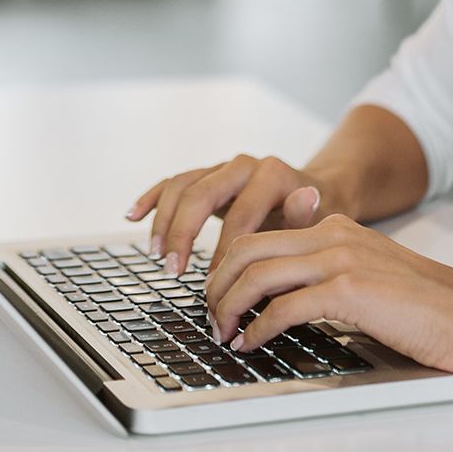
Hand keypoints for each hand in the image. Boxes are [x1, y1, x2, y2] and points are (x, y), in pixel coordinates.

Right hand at [124, 154, 329, 275]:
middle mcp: (243, 165)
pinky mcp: (208, 174)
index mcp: (271, 175)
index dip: (223, 254)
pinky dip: (152, 198)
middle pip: (200, 194)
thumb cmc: (318, 214)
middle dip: (183, 234)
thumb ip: (307, 214)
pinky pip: (173, 182)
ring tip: (158, 255)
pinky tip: (133, 215)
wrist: (317, 191)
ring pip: (182, 186)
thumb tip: (306, 197)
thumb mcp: (319, 220)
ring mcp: (223, 168)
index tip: (215, 285)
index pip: (238, 217)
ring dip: (165, 221)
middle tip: (173, 269)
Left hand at [202, 214, 452, 373]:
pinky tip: (251, 343)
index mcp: (335, 227)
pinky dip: (258, 327)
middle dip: (216, 284)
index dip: (227, 267)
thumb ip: (329, 275)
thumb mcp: (369, 274)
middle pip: (247, 248)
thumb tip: (283, 301)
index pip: (260, 236)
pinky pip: (283, 306)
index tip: (218, 296)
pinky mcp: (349, 290)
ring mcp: (341, 260)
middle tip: (209, 316)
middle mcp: (333, 235)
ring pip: (257, 274)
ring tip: (222, 333)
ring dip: (228, 307)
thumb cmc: (426, 307)